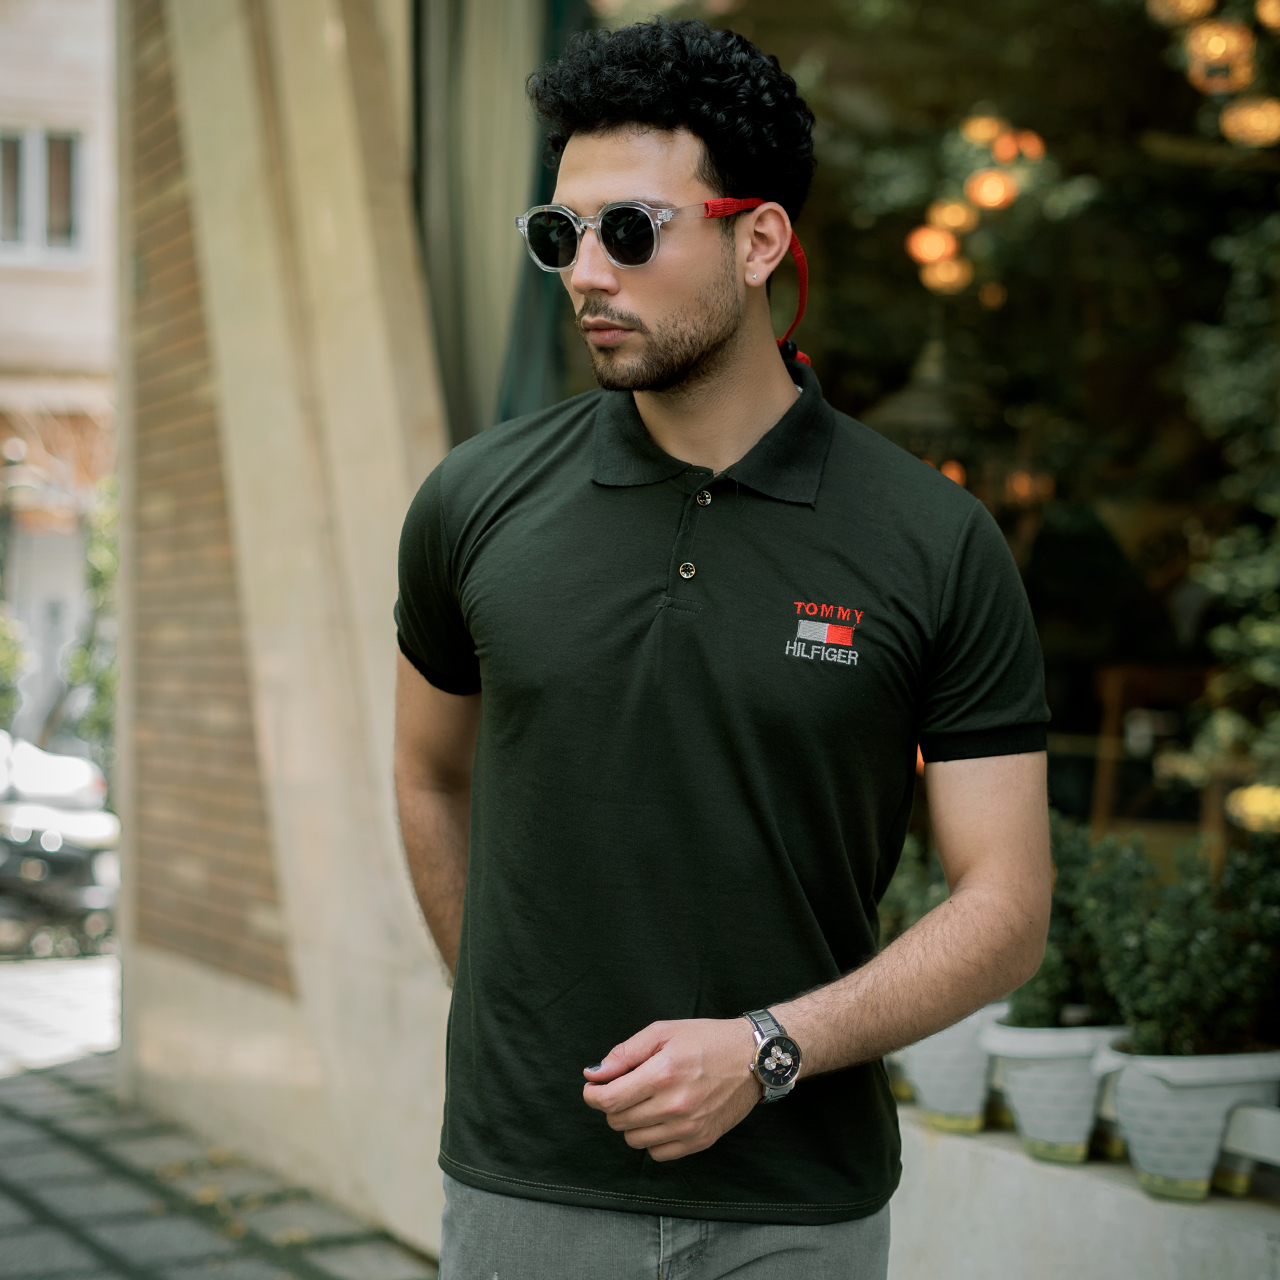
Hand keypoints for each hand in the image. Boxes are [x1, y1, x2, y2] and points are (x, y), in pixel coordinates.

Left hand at [582, 1018, 760, 1160]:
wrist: (753, 1058)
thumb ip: (625, 1053)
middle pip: (618, 1121)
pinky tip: (661, 1118)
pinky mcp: (700, 1141)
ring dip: (631, 1122)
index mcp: (662, 1073)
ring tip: (645, 1101)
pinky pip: (658, 1153)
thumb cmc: (708, 1039)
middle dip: (612, 1105)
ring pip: (634, 1140)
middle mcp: (674, 1104)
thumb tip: (595, 1073)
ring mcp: (688, 1127)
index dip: (592, 1095)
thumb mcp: (664, 1031)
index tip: (593, 1087)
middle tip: (624, 1089)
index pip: (609, 1099)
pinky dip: (652, 1138)